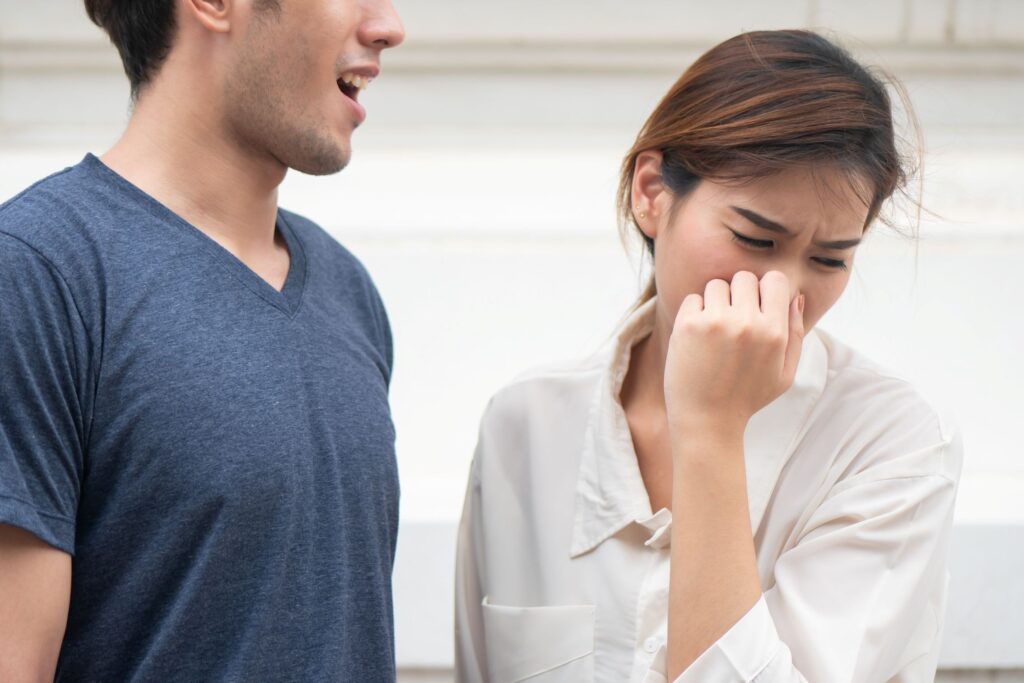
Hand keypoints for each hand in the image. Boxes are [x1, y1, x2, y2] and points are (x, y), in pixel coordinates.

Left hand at [664, 271, 804, 435]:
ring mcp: (716, 322)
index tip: (757, 307)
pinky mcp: (688, 325)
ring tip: (715, 331)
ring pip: (717, 285)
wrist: (706, 421)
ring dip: (715, 302)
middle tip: (733, 322)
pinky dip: (694, 313)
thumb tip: (796, 296)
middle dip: (739, 294)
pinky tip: (698, 338)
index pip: (775, 280)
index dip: (765, 289)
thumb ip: (794, 333)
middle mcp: (747, 323)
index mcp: (774, 333)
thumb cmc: (746, 398)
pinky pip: (693, 299)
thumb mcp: (784, 373)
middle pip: (744, 278)